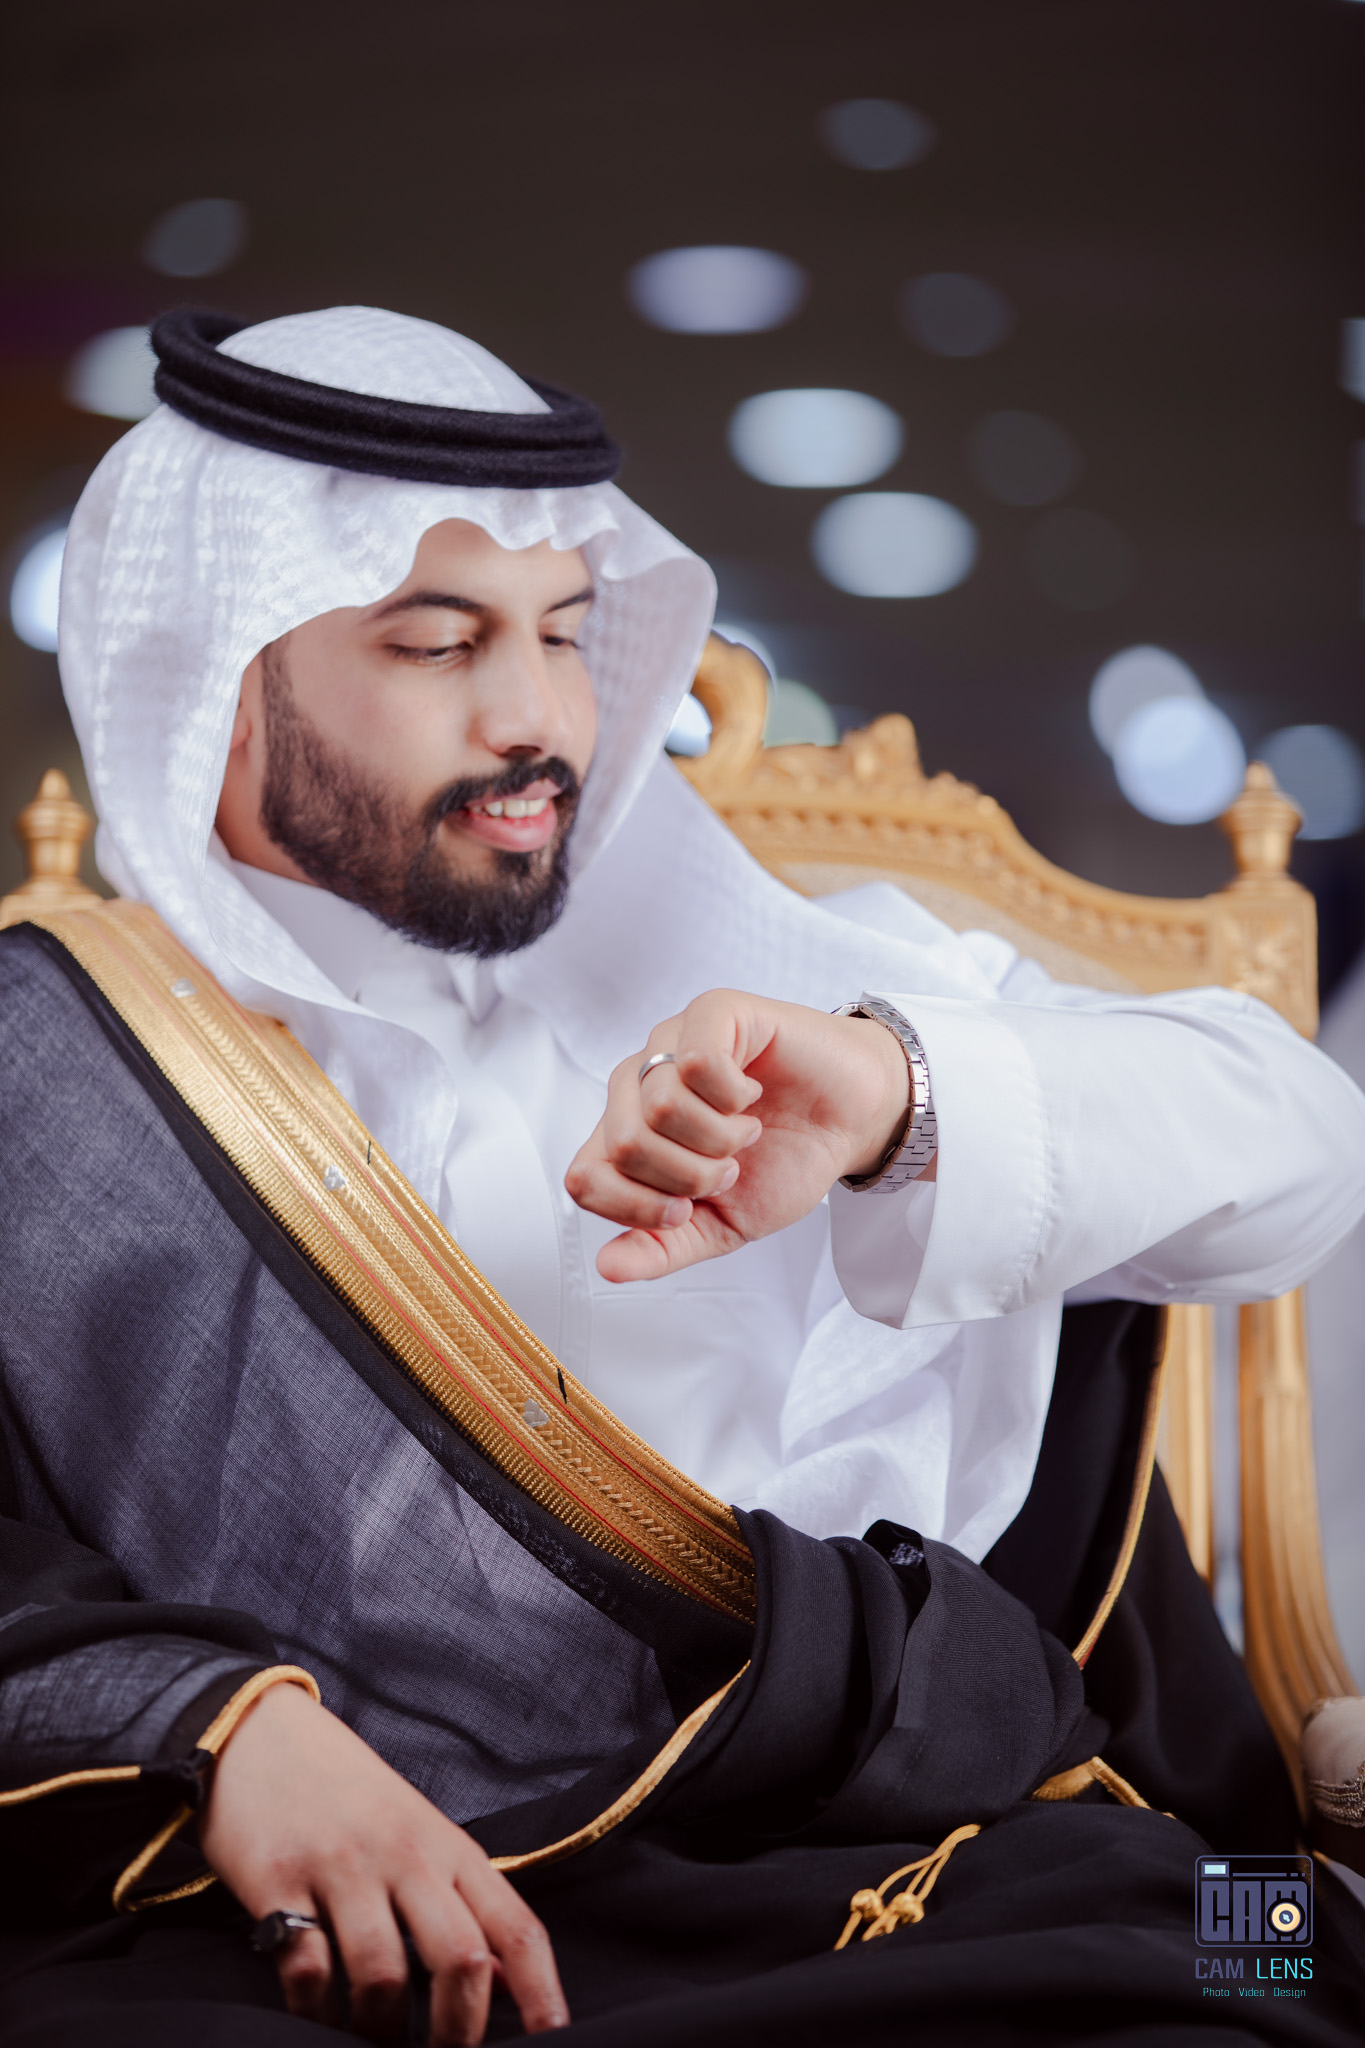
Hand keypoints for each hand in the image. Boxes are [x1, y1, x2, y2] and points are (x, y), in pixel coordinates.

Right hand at [199, 1681, 567, 2045]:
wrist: (258, 1732)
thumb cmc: (346, 1791)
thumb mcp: (418, 1830)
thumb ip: (462, 1900)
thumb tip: (507, 1981)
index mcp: (448, 1844)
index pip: (516, 1926)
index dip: (543, 1995)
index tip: (555, 2045)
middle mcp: (404, 1853)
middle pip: (460, 1960)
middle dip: (459, 2031)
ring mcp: (341, 1865)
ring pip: (385, 1977)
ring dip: (381, 2031)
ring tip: (374, 2042)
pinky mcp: (278, 1881)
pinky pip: (308, 1972)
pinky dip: (315, 2013)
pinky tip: (316, 2016)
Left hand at [565, 990, 912, 1282]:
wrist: (851, 1120)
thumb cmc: (784, 1161)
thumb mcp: (721, 1225)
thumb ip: (662, 1247)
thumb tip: (610, 1268)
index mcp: (629, 1133)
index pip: (584, 1177)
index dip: (636, 1208)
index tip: (687, 1210)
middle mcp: (638, 1084)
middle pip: (624, 1144)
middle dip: (691, 1176)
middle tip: (730, 1166)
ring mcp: (672, 1042)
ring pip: (661, 1105)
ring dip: (720, 1138)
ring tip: (745, 1131)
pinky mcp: (713, 1012)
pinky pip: (699, 1061)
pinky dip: (735, 1097)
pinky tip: (750, 1096)